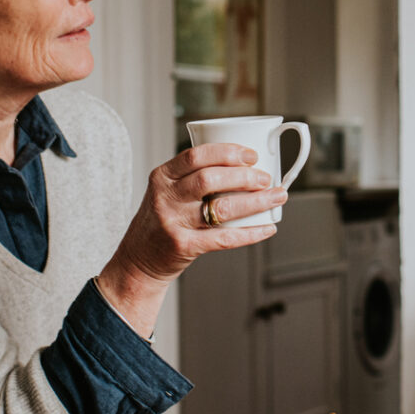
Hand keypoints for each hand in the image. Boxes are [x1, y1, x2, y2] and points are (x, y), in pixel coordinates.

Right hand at [97, 143, 286, 334]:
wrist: (138, 260)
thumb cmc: (162, 221)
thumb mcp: (167, 192)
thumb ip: (194, 178)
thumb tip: (246, 167)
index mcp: (162, 177)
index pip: (196, 156)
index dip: (227, 152)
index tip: (251, 155)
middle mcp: (165, 197)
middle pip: (210, 179)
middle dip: (245, 176)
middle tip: (266, 178)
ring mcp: (173, 223)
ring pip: (221, 208)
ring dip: (255, 201)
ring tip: (276, 196)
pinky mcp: (183, 246)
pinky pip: (224, 239)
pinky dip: (250, 233)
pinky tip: (267, 228)